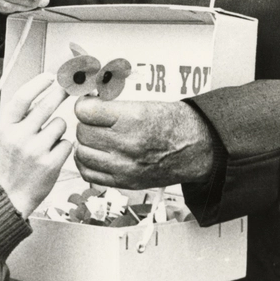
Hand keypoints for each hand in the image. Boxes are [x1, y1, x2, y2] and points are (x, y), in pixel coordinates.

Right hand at [0, 74, 71, 216]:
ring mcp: (35, 151)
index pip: (22, 97)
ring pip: (60, 124)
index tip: (50, 77)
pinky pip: (67, 143)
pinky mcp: (51, 164)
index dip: (38, 83)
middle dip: (60, 93)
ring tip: (48, 141)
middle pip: (46, 105)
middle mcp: (19, 137)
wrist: (9, 197)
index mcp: (5, 128)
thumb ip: (18, 116)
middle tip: (68, 87)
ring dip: (58, 129)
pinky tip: (53, 155)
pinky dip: (63, 146)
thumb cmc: (8, 163)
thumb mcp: (3, 136)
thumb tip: (40, 91)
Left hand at [73, 98, 215, 189]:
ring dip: (85, 143)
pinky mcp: (125, 181)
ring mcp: (125, 166)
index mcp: (133, 118)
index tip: (89, 103)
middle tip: (94, 119)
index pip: (85, 111)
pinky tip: (95, 153)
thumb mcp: (146, 102)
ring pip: (82, 153)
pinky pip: (89, 173)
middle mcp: (128, 144)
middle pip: (82, 132)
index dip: (84, 104)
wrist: (197, 148)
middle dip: (85, 123)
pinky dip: (87, 162)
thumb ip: (114, 103)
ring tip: (95, 136)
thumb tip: (89, 99)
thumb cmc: (175, 123)